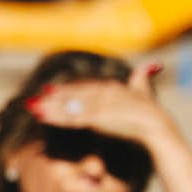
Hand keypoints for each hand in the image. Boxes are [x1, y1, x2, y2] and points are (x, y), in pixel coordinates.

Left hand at [26, 62, 172, 145]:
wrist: (159, 127)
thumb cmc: (153, 113)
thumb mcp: (146, 91)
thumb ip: (143, 77)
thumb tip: (154, 64)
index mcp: (113, 87)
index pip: (84, 88)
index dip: (66, 90)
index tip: (49, 91)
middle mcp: (103, 92)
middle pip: (73, 95)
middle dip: (53, 98)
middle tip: (33, 100)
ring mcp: (99, 105)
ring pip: (69, 106)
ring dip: (49, 107)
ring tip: (32, 108)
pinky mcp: (97, 119)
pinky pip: (72, 118)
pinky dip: (56, 117)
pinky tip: (42, 117)